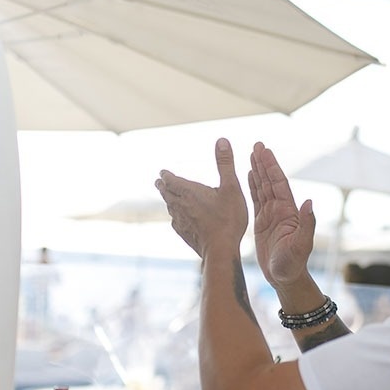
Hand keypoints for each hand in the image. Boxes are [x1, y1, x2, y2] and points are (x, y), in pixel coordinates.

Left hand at [155, 138, 247, 257]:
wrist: (221, 250)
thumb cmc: (227, 218)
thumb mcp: (231, 187)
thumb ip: (225, 163)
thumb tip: (221, 140)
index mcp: (188, 191)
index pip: (170, 179)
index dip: (166, 175)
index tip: (162, 172)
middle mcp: (180, 205)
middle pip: (166, 193)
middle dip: (163, 186)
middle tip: (158, 182)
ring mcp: (180, 222)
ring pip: (170, 208)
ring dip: (168, 200)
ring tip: (168, 198)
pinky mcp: (184, 234)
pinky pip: (175, 222)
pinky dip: (175, 216)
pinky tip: (178, 219)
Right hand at [248, 142, 314, 289]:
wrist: (285, 278)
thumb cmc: (294, 264)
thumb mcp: (302, 245)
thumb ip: (307, 224)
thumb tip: (310, 202)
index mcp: (288, 212)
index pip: (278, 184)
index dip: (271, 167)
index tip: (264, 151)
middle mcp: (280, 210)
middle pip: (270, 181)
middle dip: (264, 163)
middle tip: (257, 145)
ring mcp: (271, 215)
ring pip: (262, 188)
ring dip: (257, 171)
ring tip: (251, 155)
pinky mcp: (261, 223)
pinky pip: (256, 200)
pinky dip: (252, 186)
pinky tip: (247, 176)